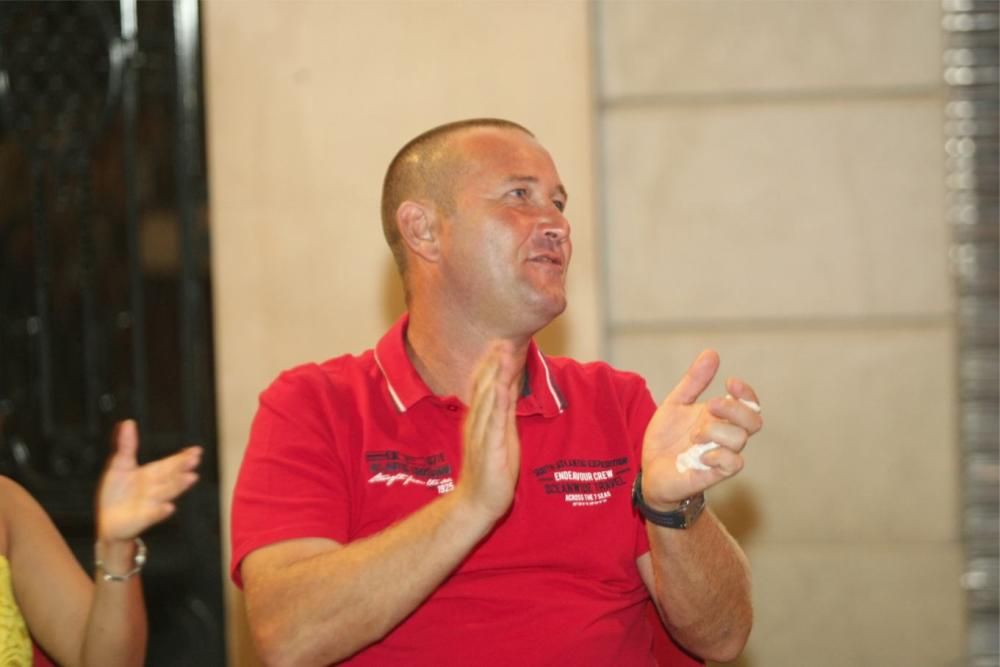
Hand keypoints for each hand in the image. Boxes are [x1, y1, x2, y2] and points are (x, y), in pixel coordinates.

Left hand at [96, 419, 202, 541]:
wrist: (108, 521)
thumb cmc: (116, 493)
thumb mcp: (120, 465)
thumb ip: (127, 445)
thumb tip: (128, 422)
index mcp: (152, 474)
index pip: (170, 463)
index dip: (182, 457)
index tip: (196, 451)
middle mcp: (156, 487)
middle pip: (171, 475)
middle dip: (183, 468)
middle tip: (195, 460)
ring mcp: (152, 503)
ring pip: (167, 492)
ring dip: (179, 485)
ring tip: (191, 478)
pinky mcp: (143, 518)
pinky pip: (153, 514)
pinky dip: (161, 511)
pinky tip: (168, 507)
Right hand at [456, 341, 520, 521]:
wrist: (477, 503)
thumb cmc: (490, 470)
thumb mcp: (499, 434)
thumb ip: (502, 410)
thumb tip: (509, 387)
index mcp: (479, 418)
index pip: (485, 386)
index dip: (492, 364)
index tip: (500, 341)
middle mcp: (477, 422)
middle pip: (485, 386)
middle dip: (494, 362)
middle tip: (502, 338)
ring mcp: (482, 433)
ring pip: (488, 398)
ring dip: (495, 374)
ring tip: (502, 353)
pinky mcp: (490, 447)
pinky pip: (494, 421)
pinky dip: (497, 401)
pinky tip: (502, 386)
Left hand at [640, 350, 761, 507]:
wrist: (649, 469)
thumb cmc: (666, 438)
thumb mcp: (676, 403)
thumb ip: (694, 381)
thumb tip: (712, 353)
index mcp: (720, 417)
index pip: (749, 403)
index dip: (747, 392)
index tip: (730, 382)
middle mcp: (725, 435)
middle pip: (753, 420)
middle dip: (735, 409)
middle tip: (710, 406)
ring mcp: (721, 454)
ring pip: (740, 439)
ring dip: (717, 431)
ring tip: (694, 435)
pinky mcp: (714, 474)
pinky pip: (733, 463)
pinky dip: (719, 455)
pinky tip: (700, 454)